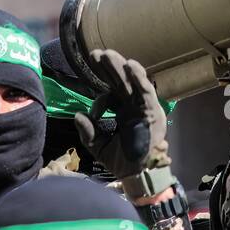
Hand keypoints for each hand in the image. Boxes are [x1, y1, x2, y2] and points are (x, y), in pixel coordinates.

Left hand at [73, 49, 169, 178]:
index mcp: (122, 112)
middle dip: (109, 68)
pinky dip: (139, 79)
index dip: (99, 100)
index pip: (110, 95)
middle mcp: (134, 107)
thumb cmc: (120, 162)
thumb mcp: (98, 145)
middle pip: (121, 82)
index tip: (92, 113)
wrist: (136, 175)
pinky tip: (130, 66)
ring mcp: (144, 108)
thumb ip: (87, 131)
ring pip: (133, 82)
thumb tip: (77, 115)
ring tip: (109, 54)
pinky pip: (146, 92)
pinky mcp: (152, 112)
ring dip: (122, 67)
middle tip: (96, 53)